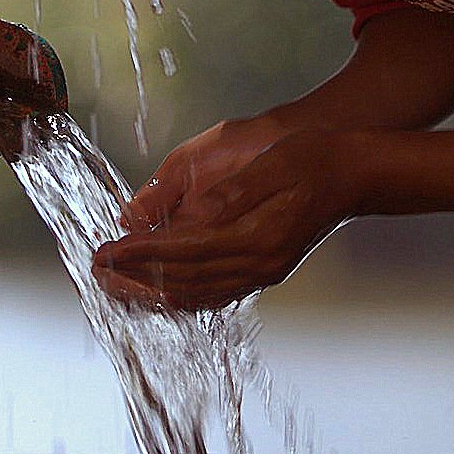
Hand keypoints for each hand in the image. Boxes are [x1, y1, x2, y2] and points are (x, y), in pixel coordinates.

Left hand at [92, 128, 365, 309]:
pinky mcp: (265, 271)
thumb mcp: (272, 162)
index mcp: (258, 236)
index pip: (183, 251)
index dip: (139, 252)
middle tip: (97, 269)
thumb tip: (187, 214)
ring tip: (117, 283)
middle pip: (184, 281)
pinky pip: (214, 294)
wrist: (356, 173)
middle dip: (135, 277)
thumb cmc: (315, 157)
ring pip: (197, 294)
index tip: (106, 249)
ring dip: (152, 291)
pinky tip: (160, 289)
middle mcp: (260, 263)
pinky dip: (181, 295)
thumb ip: (229, 193)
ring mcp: (264, 272)